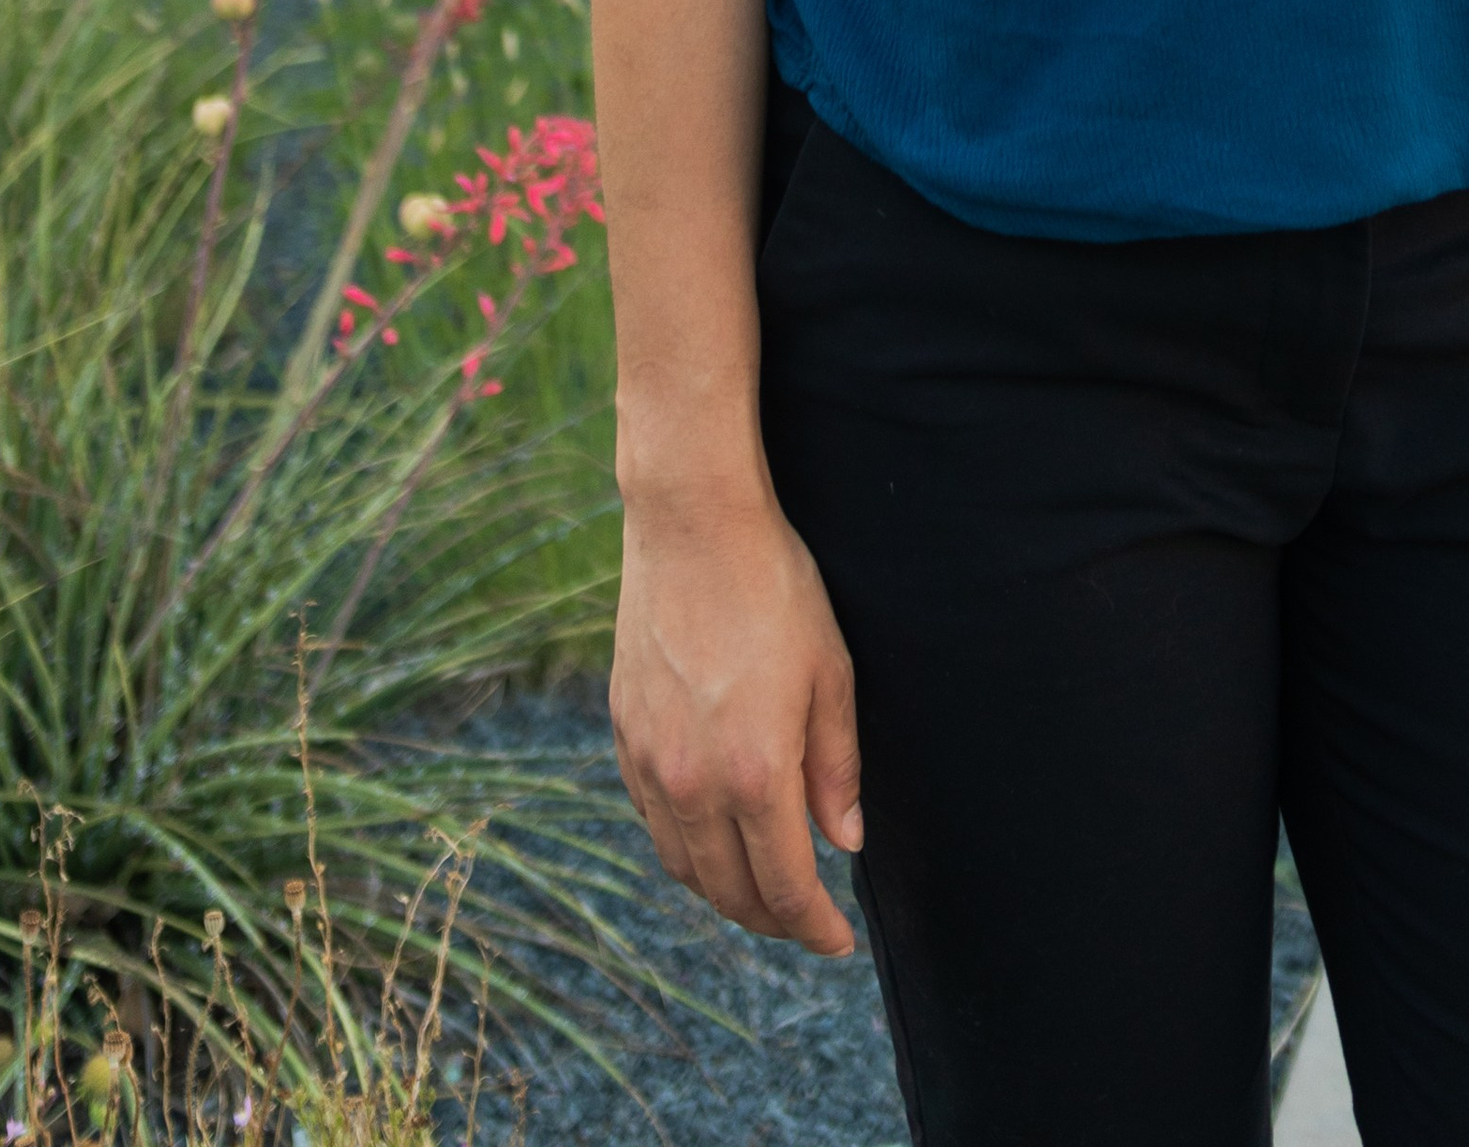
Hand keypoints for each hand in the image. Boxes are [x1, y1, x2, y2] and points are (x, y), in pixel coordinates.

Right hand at [609, 486, 863, 952]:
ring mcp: (651, 762)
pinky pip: (652, 821)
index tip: (838, 942)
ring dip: (725, 893)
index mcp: (755, 773)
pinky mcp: (624, 734)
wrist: (692, 526)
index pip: (785, 885)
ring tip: (763, 890)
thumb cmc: (775, 590)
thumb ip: (836, 768)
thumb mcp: (829, 674)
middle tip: (806, 921)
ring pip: (685, 865)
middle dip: (773, 919)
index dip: (814, 926)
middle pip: (730, 890)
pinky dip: (685, 849)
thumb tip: (844, 842)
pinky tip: (712, 838)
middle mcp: (693, 783)